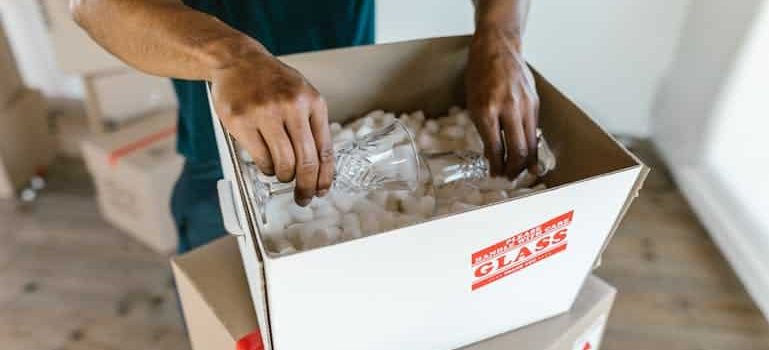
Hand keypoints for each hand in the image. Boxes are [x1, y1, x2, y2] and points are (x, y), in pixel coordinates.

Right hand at [210, 42, 332, 205]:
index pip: (325, 149)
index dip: (325, 177)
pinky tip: (266, 163)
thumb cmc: (272, 83)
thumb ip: (312, 126)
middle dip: (306, 186)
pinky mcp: (241, 121)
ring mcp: (265, 113)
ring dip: (284, 176)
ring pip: (283, 163)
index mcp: (312, 102)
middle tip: (303, 198)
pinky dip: (266, 168)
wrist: (238, 61)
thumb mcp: (301, 96)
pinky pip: (261, 159)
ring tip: (281, 173)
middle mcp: (292, 106)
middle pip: (306, 161)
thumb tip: (320, 169)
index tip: (322, 191)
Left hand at [466, 26, 539, 178]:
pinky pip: (534, 130)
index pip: (496, 148)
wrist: (497, 49)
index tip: (496, 175)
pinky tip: (527, 154)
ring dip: (526, 161)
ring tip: (520, 171)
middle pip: (518, 150)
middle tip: (509, 178)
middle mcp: (508, 109)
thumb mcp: (473, 104)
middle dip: (514, 169)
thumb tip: (492, 156)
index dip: (497, 167)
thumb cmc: (480, 75)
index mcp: (487, 111)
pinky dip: (531, 145)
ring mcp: (525, 105)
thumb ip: (484, 130)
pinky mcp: (535, 102)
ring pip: (531, 143)